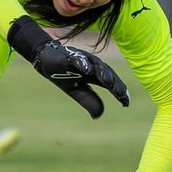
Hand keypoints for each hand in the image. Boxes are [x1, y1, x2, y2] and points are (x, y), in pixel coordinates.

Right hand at [7, 16, 129, 117]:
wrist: (45, 60)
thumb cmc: (63, 75)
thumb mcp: (77, 91)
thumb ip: (89, 101)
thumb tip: (98, 116)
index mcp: (96, 76)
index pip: (112, 83)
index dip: (119, 92)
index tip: (126, 103)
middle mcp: (93, 66)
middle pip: (108, 74)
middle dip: (115, 83)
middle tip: (121, 95)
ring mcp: (82, 59)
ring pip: (96, 65)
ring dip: (103, 73)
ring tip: (108, 82)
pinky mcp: (69, 55)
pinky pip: (78, 58)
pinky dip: (83, 63)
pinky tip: (87, 69)